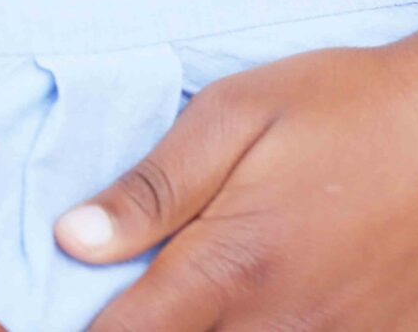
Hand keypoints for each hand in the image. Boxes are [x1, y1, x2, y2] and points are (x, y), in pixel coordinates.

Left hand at [58, 18, 417, 329]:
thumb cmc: (345, 107)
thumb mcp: (233, 118)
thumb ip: (150, 190)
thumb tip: (72, 240)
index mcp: (232, 269)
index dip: (91, 327)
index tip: (81, 304)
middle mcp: (286, 325)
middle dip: (152, 329)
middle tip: (148, 287)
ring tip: (214, 288)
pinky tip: (273, 300)